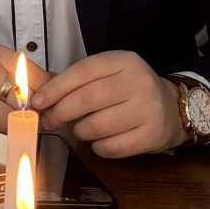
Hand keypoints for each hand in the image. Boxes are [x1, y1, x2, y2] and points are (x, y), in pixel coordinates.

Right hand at [0, 42, 49, 130]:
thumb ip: (16, 70)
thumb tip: (54, 87)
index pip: (33, 75)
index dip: (44, 94)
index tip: (43, 103)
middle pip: (26, 102)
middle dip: (29, 114)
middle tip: (22, 119)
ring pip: (13, 123)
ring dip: (13, 130)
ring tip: (1, 126)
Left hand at [30, 50, 184, 157]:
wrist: (172, 108)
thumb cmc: (129, 90)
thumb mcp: (108, 74)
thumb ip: (77, 81)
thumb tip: (40, 96)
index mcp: (123, 61)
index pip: (82, 72)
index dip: (55, 88)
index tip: (37, 101)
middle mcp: (138, 82)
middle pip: (87, 99)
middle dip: (60, 112)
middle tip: (49, 120)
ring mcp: (149, 109)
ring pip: (98, 125)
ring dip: (80, 131)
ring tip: (80, 129)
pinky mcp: (153, 135)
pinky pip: (112, 147)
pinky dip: (98, 147)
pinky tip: (99, 141)